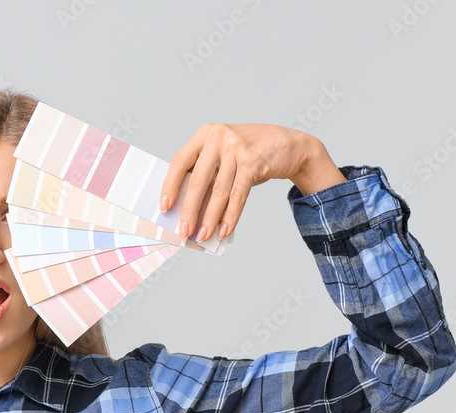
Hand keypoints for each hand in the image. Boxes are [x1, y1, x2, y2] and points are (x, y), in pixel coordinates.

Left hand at [158, 123, 332, 243]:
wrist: (291, 145)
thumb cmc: (252, 154)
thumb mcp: (225, 154)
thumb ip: (208, 173)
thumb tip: (189, 210)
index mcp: (205, 134)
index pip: (180, 162)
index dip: (170, 186)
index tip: (164, 207)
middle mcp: (219, 137)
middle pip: (198, 180)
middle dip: (189, 210)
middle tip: (184, 231)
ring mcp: (237, 147)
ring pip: (219, 191)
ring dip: (210, 218)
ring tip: (203, 235)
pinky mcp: (253, 161)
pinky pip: (238, 195)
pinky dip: (230, 216)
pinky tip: (225, 230)